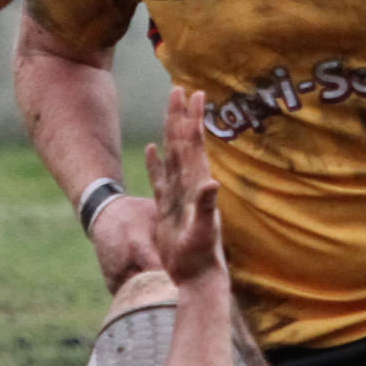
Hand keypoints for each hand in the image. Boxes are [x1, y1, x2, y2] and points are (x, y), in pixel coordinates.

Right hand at [143, 86, 224, 286]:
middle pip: (183, 142)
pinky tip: (153, 148)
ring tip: (170, 110)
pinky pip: (161, 177)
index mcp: (197, 184)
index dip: (192, 119)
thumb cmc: (200, 257)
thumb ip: (206, 207)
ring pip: (173, 155)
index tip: (194, 94)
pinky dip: (157, 162)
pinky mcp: (168, 207)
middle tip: (180, 88)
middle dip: (181, 115)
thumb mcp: (203, 231)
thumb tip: (211, 184)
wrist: (196, 277)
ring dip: (172, 131)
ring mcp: (179, 195)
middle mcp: (191, 185)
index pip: (193, 145)